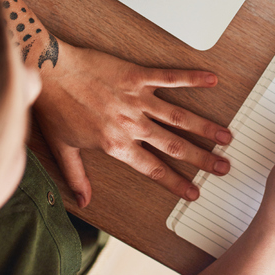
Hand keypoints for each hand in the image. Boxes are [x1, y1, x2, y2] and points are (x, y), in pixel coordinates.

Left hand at [32, 41, 232, 206]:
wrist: (49, 72)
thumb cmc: (55, 107)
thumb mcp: (63, 148)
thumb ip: (77, 176)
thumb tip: (83, 201)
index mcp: (116, 145)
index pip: (153, 169)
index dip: (176, 183)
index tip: (194, 192)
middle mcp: (132, 125)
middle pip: (174, 145)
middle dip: (202, 158)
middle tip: (223, 167)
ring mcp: (137, 99)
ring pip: (178, 117)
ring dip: (204, 127)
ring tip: (225, 135)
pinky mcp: (137, 76)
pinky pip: (169, 78)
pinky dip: (192, 79)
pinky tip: (211, 80)